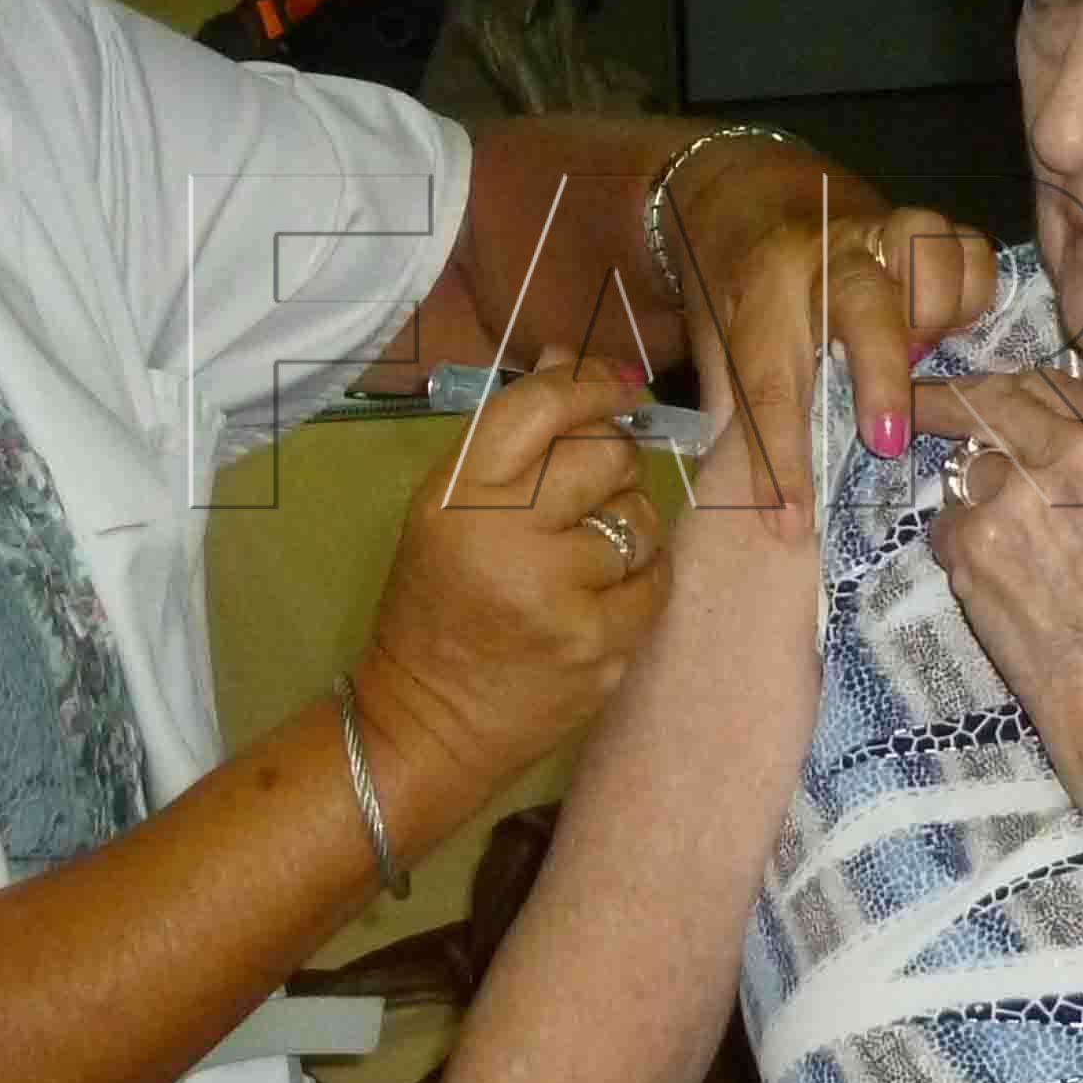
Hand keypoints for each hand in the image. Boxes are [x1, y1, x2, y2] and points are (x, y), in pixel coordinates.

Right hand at [355, 350, 668, 849]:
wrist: (427, 724)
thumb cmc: (436, 605)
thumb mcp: (447, 512)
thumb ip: (511, 440)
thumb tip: (568, 359)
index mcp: (458, 495)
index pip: (542, 408)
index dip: (592, 384)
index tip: (620, 385)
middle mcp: (506, 537)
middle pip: (608, 455)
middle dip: (614, 461)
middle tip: (594, 487)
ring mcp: (558, 595)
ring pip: (641, 516)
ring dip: (629, 524)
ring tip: (590, 552)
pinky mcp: (600, 645)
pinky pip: (655, 580)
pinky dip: (641, 579)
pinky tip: (604, 595)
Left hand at [678, 144, 995, 507]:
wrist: (748, 196)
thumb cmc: (736, 287)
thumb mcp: (717, 344)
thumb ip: (734, 411)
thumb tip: (743, 504)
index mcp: (759, 294)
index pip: (768, 386)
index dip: (780, 461)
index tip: (790, 522)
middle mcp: (822, 256)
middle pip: (864, 305)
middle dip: (881, 373)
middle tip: (888, 439)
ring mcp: (877, 232)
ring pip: (926, 253)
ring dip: (936, 311)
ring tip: (925, 353)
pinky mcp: (921, 226)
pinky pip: (969, 249)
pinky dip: (970, 291)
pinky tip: (951, 324)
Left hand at [907, 373, 1082, 813]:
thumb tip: (1048, 431)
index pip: (1048, 383)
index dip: (1010, 392)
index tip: (983, 396)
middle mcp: (1071, 447)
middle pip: (990, 398)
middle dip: (950, 402)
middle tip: (922, 405)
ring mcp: (1013, 489)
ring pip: (965, 467)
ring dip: (972, 497)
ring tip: (1010, 553)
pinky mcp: (970, 538)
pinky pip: (947, 524)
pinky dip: (961, 549)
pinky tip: (1000, 589)